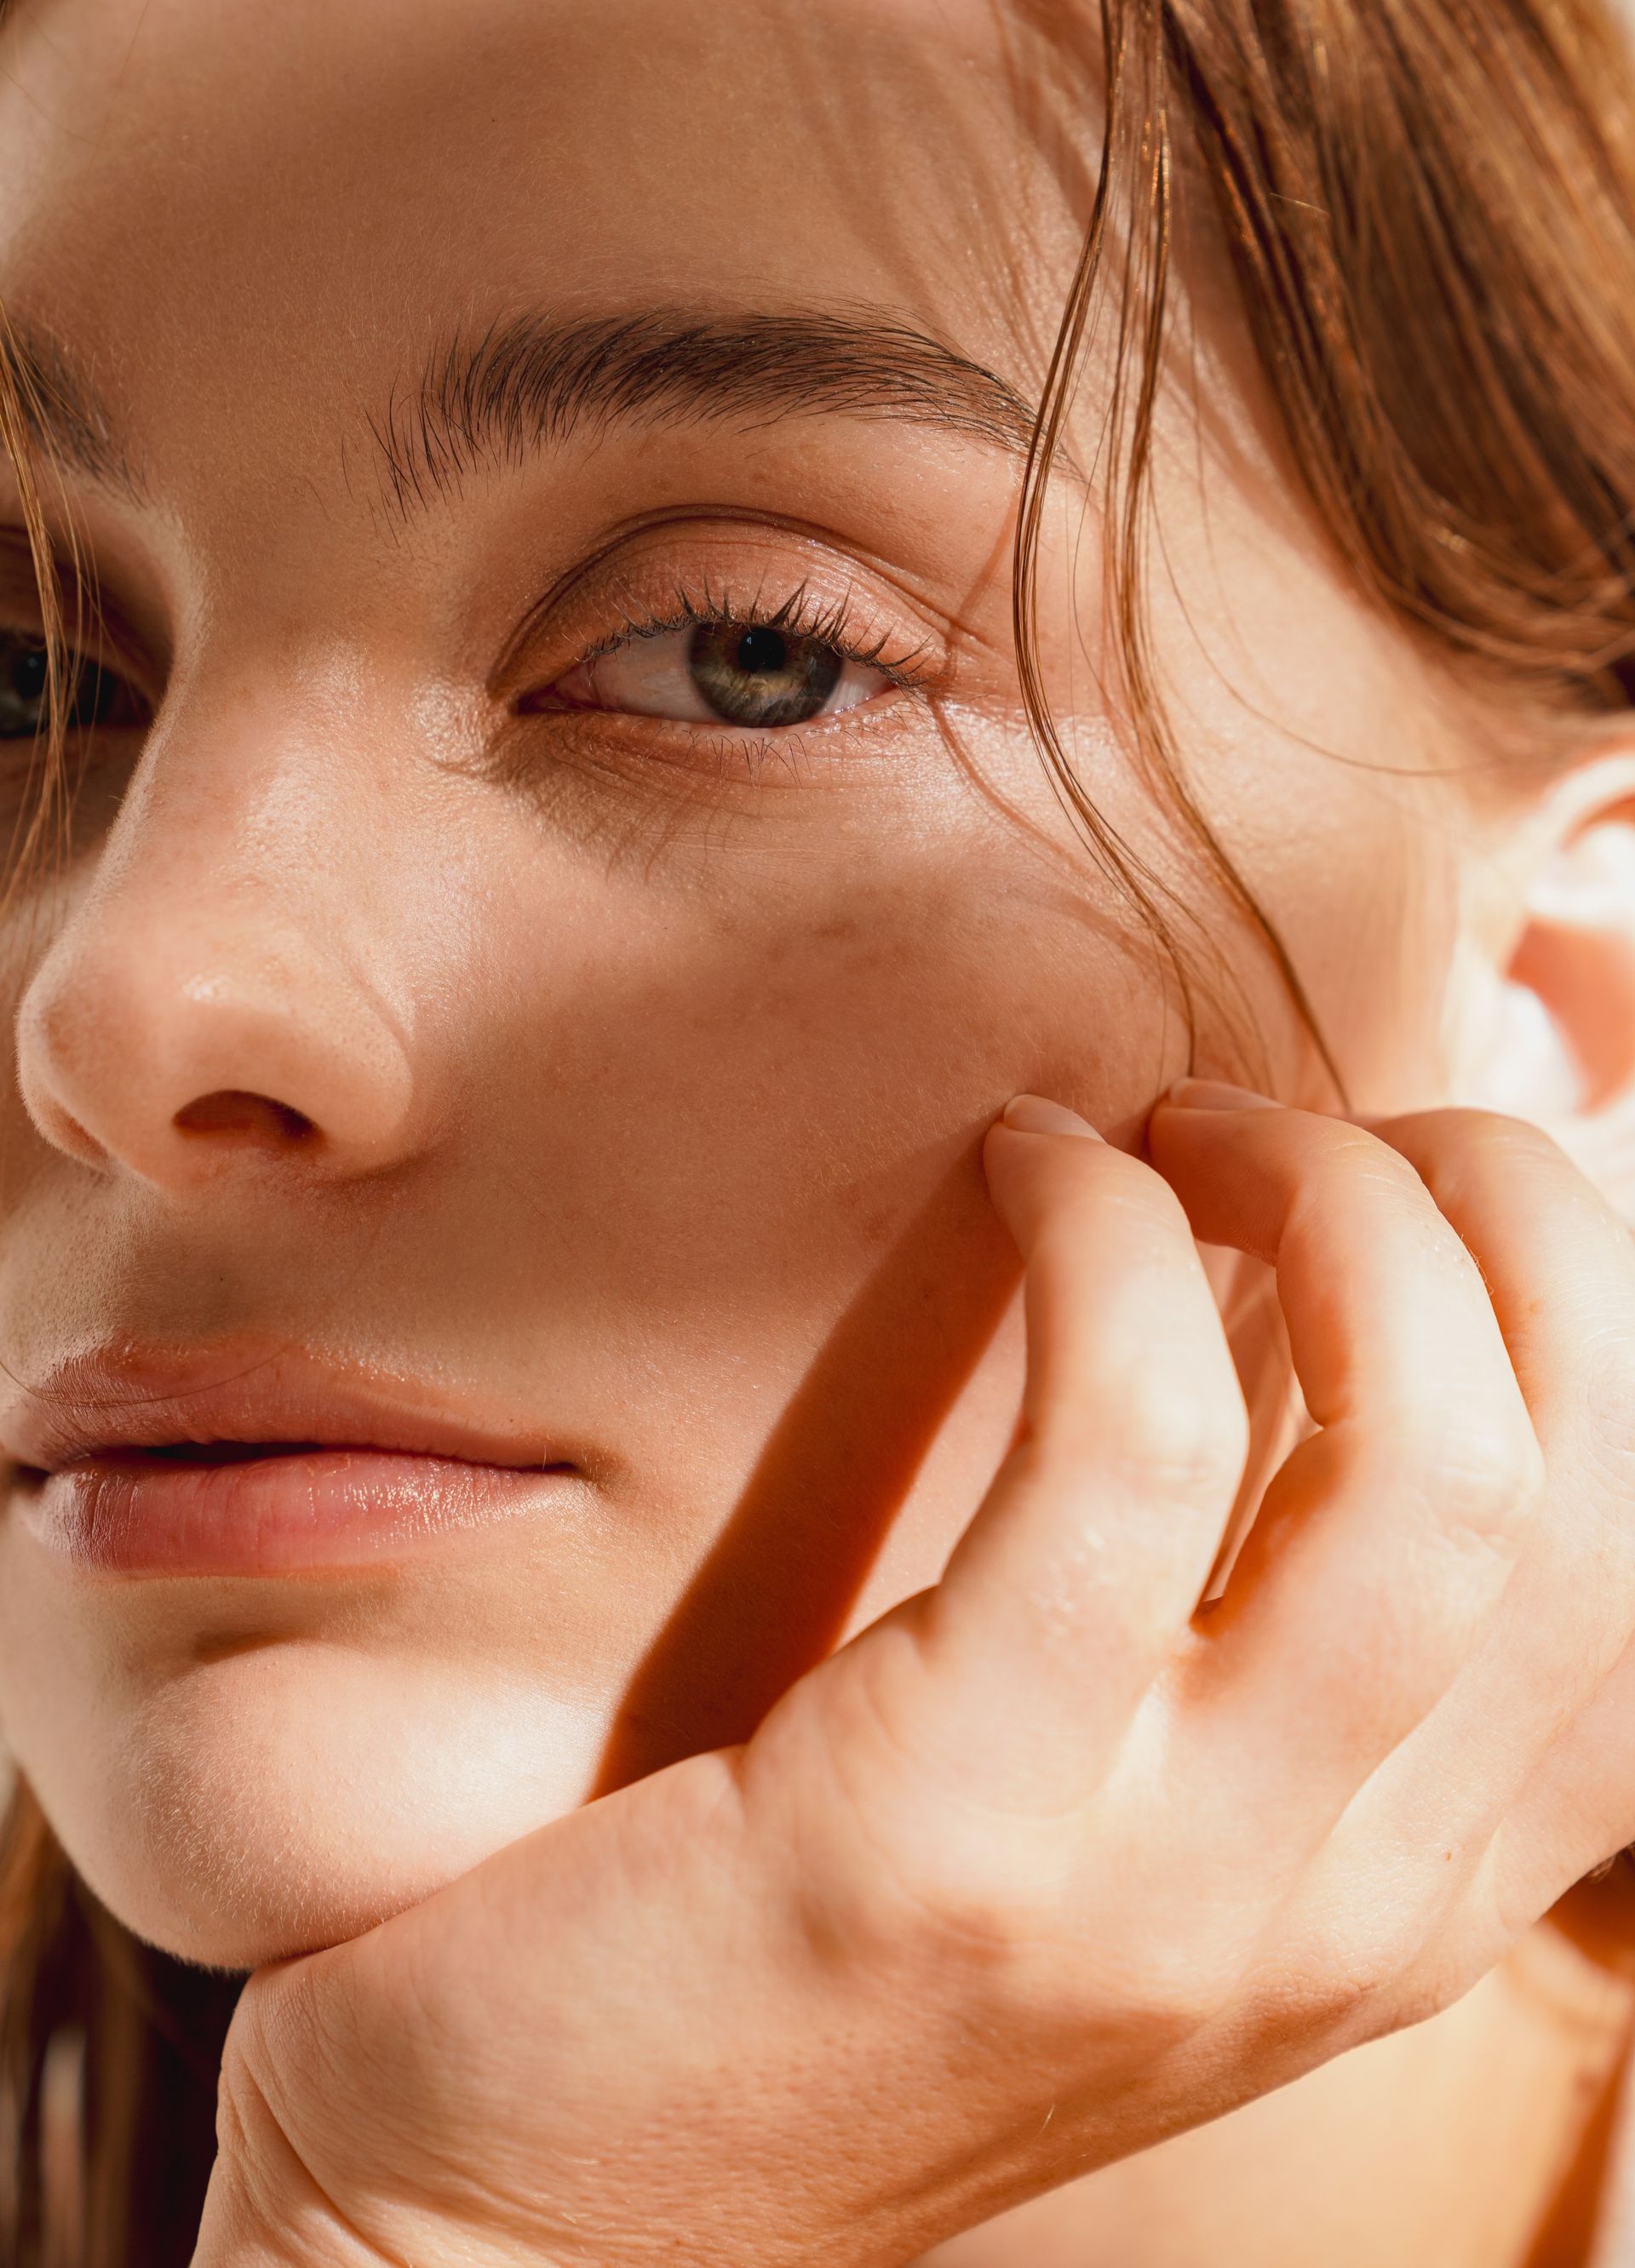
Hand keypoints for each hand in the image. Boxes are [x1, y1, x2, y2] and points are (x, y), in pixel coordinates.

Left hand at [193, 1090, 1634, 2267]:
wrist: (516, 2221)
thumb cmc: (795, 1958)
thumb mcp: (1099, 1834)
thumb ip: (1248, 1653)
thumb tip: (1336, 1312)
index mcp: (1401, 1910)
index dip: (1577, 1303)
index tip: (1417, 1181)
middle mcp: (1339, 1918)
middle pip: (1567, 1482)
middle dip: (1485, 1215)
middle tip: (1282, 1127)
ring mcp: (1164, 1895)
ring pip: (1425, 1462)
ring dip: (1323, 1207)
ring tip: (1174, 1131)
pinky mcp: (944, 1831)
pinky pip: (1126, 1449)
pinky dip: (1102, 1245)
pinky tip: (1021, 1171)